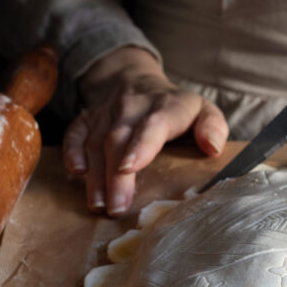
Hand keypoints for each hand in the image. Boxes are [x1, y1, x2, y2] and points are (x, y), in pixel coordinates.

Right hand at [63, 46, 228, 215]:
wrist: (134, 79)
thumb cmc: (175, 108)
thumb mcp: (203, 110)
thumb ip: (213, 127)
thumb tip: (213, 148)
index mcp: (166, 107)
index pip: (153, 125)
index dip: (140, 145)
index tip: (130, 168)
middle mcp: (133, 107)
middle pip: (119, 139)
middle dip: (115, 175)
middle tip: (116, 207)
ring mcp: (107, 112)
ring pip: (97, 141)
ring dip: (95, 174)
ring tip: (98, 204)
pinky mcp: (87, 118)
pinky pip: (75, 133)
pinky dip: (72, 151)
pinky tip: (76, 172)